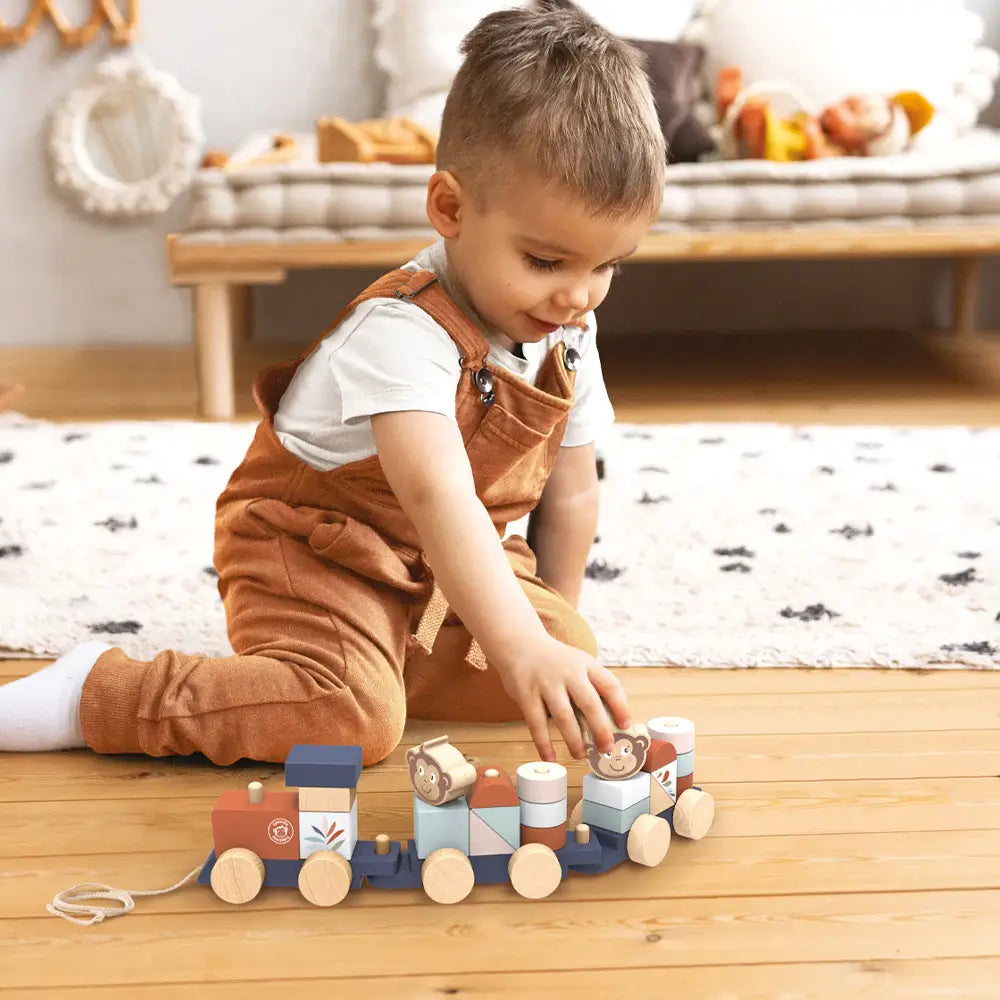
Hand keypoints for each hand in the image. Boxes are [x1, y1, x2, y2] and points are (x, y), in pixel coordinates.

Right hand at [495, 634, 630, 762]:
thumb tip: (609, 722)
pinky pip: (537, 724)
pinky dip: (544, 743)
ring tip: (580, 755)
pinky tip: (550, 756)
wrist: (519, 643)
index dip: (621, 707)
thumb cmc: (554, 661)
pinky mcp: (526, 694)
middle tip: (606, 748)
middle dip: (600, 730)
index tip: (625, 725)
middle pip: (589, 703)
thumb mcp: (577, 663)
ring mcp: (546, 683)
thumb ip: (591, 686)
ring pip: (564, 716)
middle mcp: (568, 672)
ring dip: (574, 740)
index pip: (610, 685)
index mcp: (586, 664)